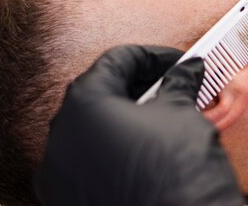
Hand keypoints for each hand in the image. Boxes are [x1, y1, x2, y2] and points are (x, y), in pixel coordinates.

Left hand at [34, 45, 243, 205]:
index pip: (117, 60)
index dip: (154, 56)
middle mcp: (60, 135)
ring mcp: (59, 172)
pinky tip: (144, 150)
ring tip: (161, 119)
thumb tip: (188, 69)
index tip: (178, 62)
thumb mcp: (182, 114)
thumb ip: (179, 83)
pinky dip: (113, 148)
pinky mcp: (66, 199)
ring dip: (125, 117)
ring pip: (92, 129)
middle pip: (100, 93)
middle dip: (138, 86)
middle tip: (172, 86)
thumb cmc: (177, 168)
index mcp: (84, 103)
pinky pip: (88, 161)